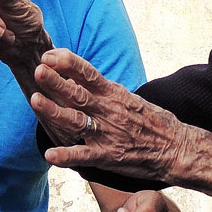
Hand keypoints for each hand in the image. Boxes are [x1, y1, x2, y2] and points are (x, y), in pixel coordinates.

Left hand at [33, 49, 190, 181]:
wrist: (176, 147)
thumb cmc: (152, 121)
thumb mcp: (129, 98)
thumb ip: (104, 90)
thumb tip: (77, 78)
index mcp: (113, 94)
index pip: (87, 73)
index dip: (67, 63)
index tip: (49, 55)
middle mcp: (108, 110)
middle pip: (77, 93)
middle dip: (56, 81)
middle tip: (38, 70)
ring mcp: (107, 133)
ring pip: (76, 120)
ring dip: (54, 110)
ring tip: (35, 100)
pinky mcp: (108, 156)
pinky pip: (83, 155)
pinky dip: (66, 155)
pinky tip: (49, 154)